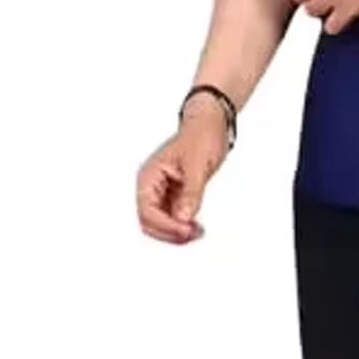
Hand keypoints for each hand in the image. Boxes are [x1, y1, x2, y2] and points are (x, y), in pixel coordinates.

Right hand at [135, 97, 229, 244]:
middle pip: (150, 222)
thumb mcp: (198, 164)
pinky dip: (183, 225)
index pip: (147, 211)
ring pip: (161, 223)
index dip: (165, 225)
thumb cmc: (201, 135)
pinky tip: (196, 227)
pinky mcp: (174, 195)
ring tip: (196, 232)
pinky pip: (173, 217)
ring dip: (176, 232)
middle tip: (192, 234)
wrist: (211, 123)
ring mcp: (163, 192)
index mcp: (149, 176)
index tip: (185, 229)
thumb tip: (183, 218)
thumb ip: (191, 192)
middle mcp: (152, 186)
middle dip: (169, 232)